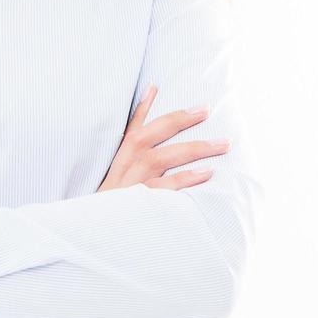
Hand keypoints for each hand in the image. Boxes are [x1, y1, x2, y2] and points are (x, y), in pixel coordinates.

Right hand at [98, 83, 228, 191]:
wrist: (95, 230)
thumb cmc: (110, 199)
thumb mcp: (114, 168)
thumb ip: (131, 139)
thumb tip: (149, 101)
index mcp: (121, 154)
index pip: (134, 123)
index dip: (147, 104)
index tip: (159, 87)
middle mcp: (127, 162)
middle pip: (156, 133)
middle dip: (181, 119)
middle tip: (206, 110)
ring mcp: (135, 181)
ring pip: (166, 156)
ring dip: (196, 147)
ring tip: (223, 144)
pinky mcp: (142, 201)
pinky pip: (168, 187)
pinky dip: (187, 178)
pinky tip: (207, 172)